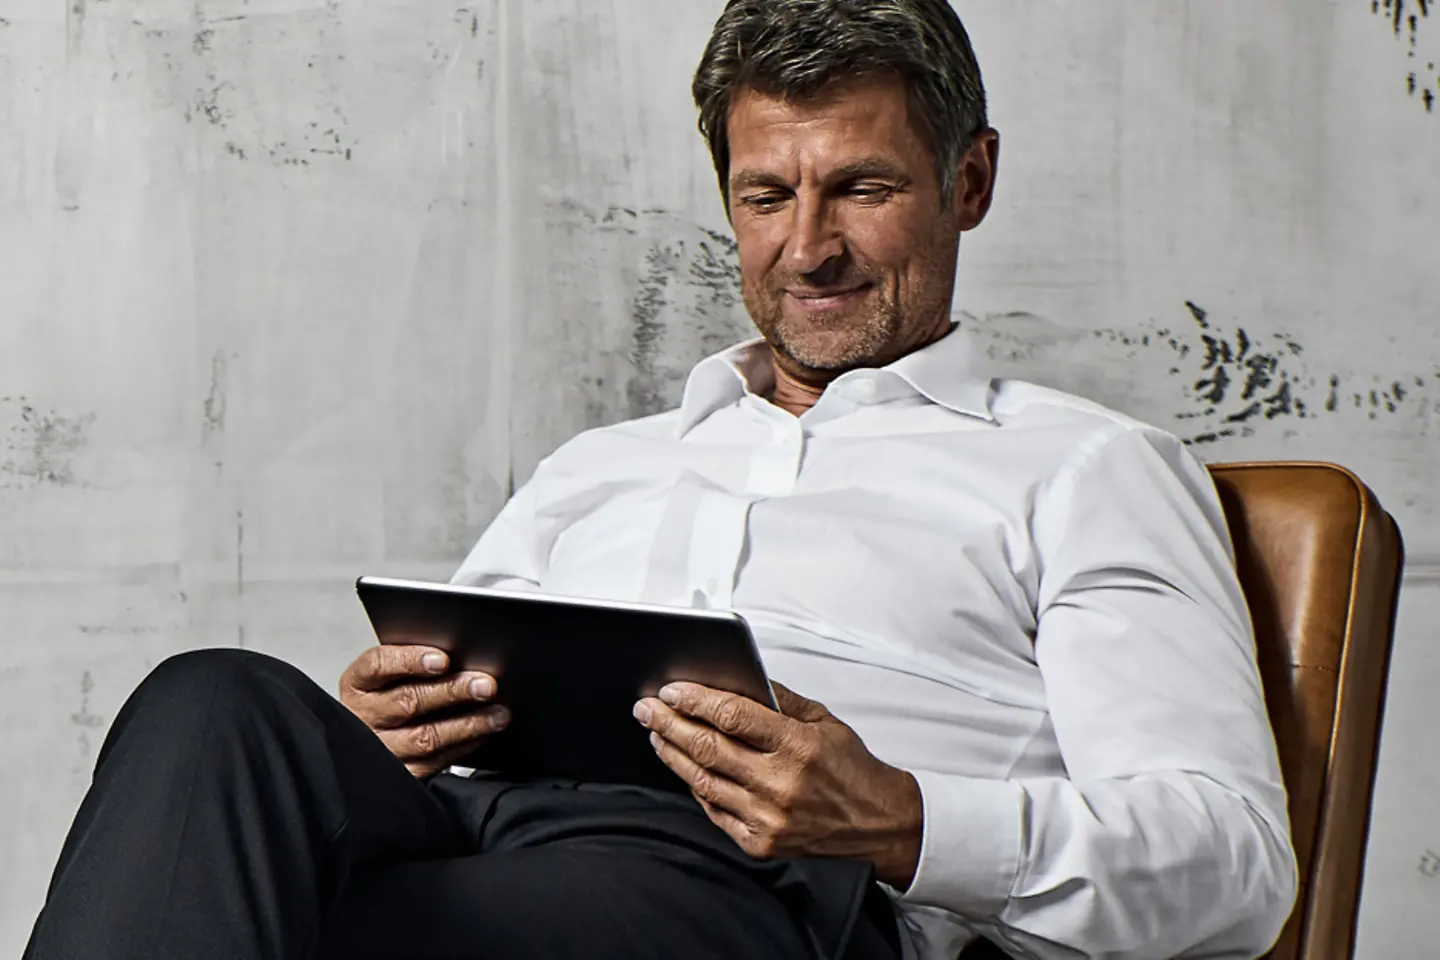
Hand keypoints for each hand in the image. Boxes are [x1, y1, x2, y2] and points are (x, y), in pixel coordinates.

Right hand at [339, 644, 509, 778]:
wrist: (362, 743)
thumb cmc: (384, 697)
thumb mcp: (387, 675)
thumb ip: (414, 664)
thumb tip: (460, 657)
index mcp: (358, 683)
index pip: (378, 665)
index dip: (410, 661)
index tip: (442, 659)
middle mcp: (362, 716)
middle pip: (407, 702)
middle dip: (452, 691)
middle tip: (485, 685)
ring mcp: (378, 748)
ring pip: (424, 737)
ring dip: (467, 724)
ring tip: (497, 714)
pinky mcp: (396, 774)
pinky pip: (432, 762)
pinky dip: (463, 746)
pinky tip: (483, 734)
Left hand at [633, 681, 923, 887]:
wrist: (878, 824)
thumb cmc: (851, 769)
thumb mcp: (823, 720)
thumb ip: (778, 699)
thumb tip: (734, 677)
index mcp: (798, 746)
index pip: (732, 716)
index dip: (695, 700)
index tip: (671, 690)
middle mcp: (780, 784)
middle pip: (708, 747)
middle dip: (669, 723)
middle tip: (647, 708)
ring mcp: (768, 818)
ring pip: (703, 780)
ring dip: (673, 754)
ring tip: (656, 733)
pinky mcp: (760, 844)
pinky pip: (714, 810)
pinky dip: (695, 786)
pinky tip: (683, 767)